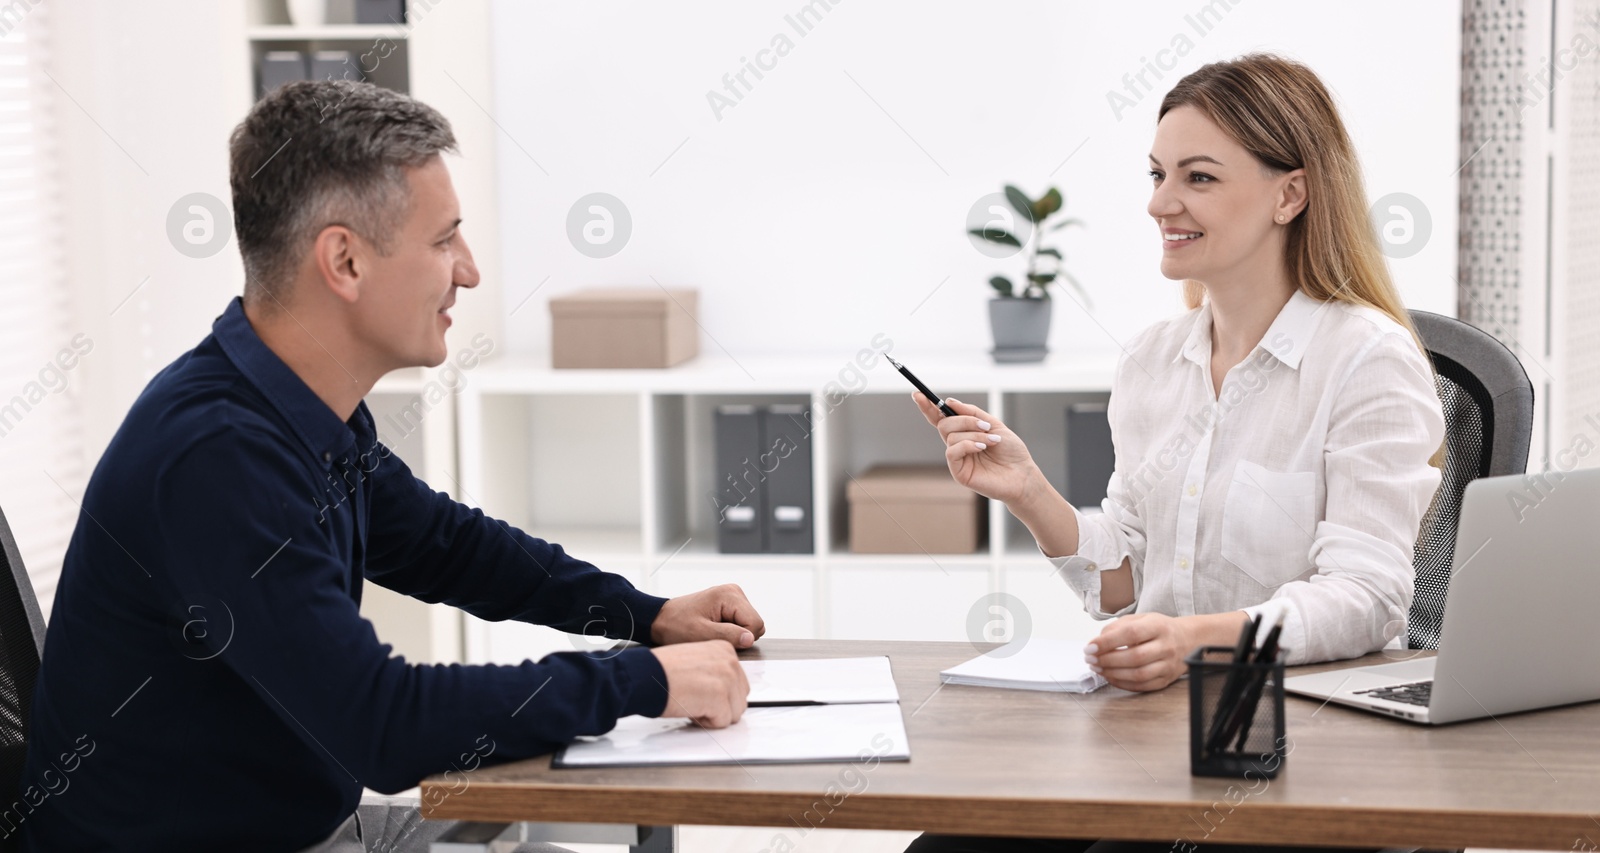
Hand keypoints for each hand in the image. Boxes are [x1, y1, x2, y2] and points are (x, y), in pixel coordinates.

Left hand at [650, 584, 764, 648]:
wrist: (662, 619)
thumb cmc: (676, 625)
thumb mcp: (700, 634)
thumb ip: (728, 635)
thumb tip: (750, 638)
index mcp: (729, 595)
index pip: (755, 624)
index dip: (741, 637)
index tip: (719, 637)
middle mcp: (734, 592)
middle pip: (755, 623)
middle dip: (737, 634)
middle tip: (714, 634)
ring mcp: (733, 596)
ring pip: (750, 624)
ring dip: (733, 632)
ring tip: (712, 630)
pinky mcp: (730, 603)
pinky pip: (742, 622)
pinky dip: (730, 629)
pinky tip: (714, 628)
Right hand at [651, 639, 748, 727]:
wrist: (645, 675)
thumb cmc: (662, 670)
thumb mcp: (696, 660)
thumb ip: (716, 670)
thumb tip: (726, 691)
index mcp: (725, 650)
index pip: (739, 684)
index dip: (718, 694)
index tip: (699, 688)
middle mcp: (730, 662)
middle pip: (739, 699)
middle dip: (720, 706)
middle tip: (695, 698)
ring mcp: (727, 679)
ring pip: (734, 713)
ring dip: (713, 714)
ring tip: (692, 702)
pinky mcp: (720, 697)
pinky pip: (722, 722)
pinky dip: (706, 722)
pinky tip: (690, 708)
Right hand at [910, 393, 1040, 504]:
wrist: (1023, 474)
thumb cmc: (1011, 451)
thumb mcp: (993, 424)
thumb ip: (972, 413)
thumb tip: (950, 402)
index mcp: (964, 433)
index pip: (941, 418)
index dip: (928, 407)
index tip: (918, 394)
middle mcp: (958, 445)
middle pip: (944, 424)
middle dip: (963, 420)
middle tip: (984, 425)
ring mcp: (957, 459)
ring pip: (950, 436)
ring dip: (973, 433)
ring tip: (992, 440)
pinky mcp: (959, 472)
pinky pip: (952, 451)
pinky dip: (967, 444)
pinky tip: (982, 447)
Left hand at [1083, 613, 1195, 691]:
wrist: (1188, 640)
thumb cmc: (1158, 628)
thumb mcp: (1140, 618)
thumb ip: (1118, 627)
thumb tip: (1097, 642)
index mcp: (1158, 626)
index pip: (1131, 634)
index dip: (1107, 642)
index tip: (1090, 647)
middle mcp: (1166, 646)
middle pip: (1135, 657)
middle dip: (1107, 660)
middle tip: (1090, 659)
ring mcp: (1168, 665)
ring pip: (1139, 674)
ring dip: (1113, 673)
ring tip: (1097, 668)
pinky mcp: (1166, 680)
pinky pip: (1143, 686)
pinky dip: (1122, 683)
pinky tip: (1110, 676)